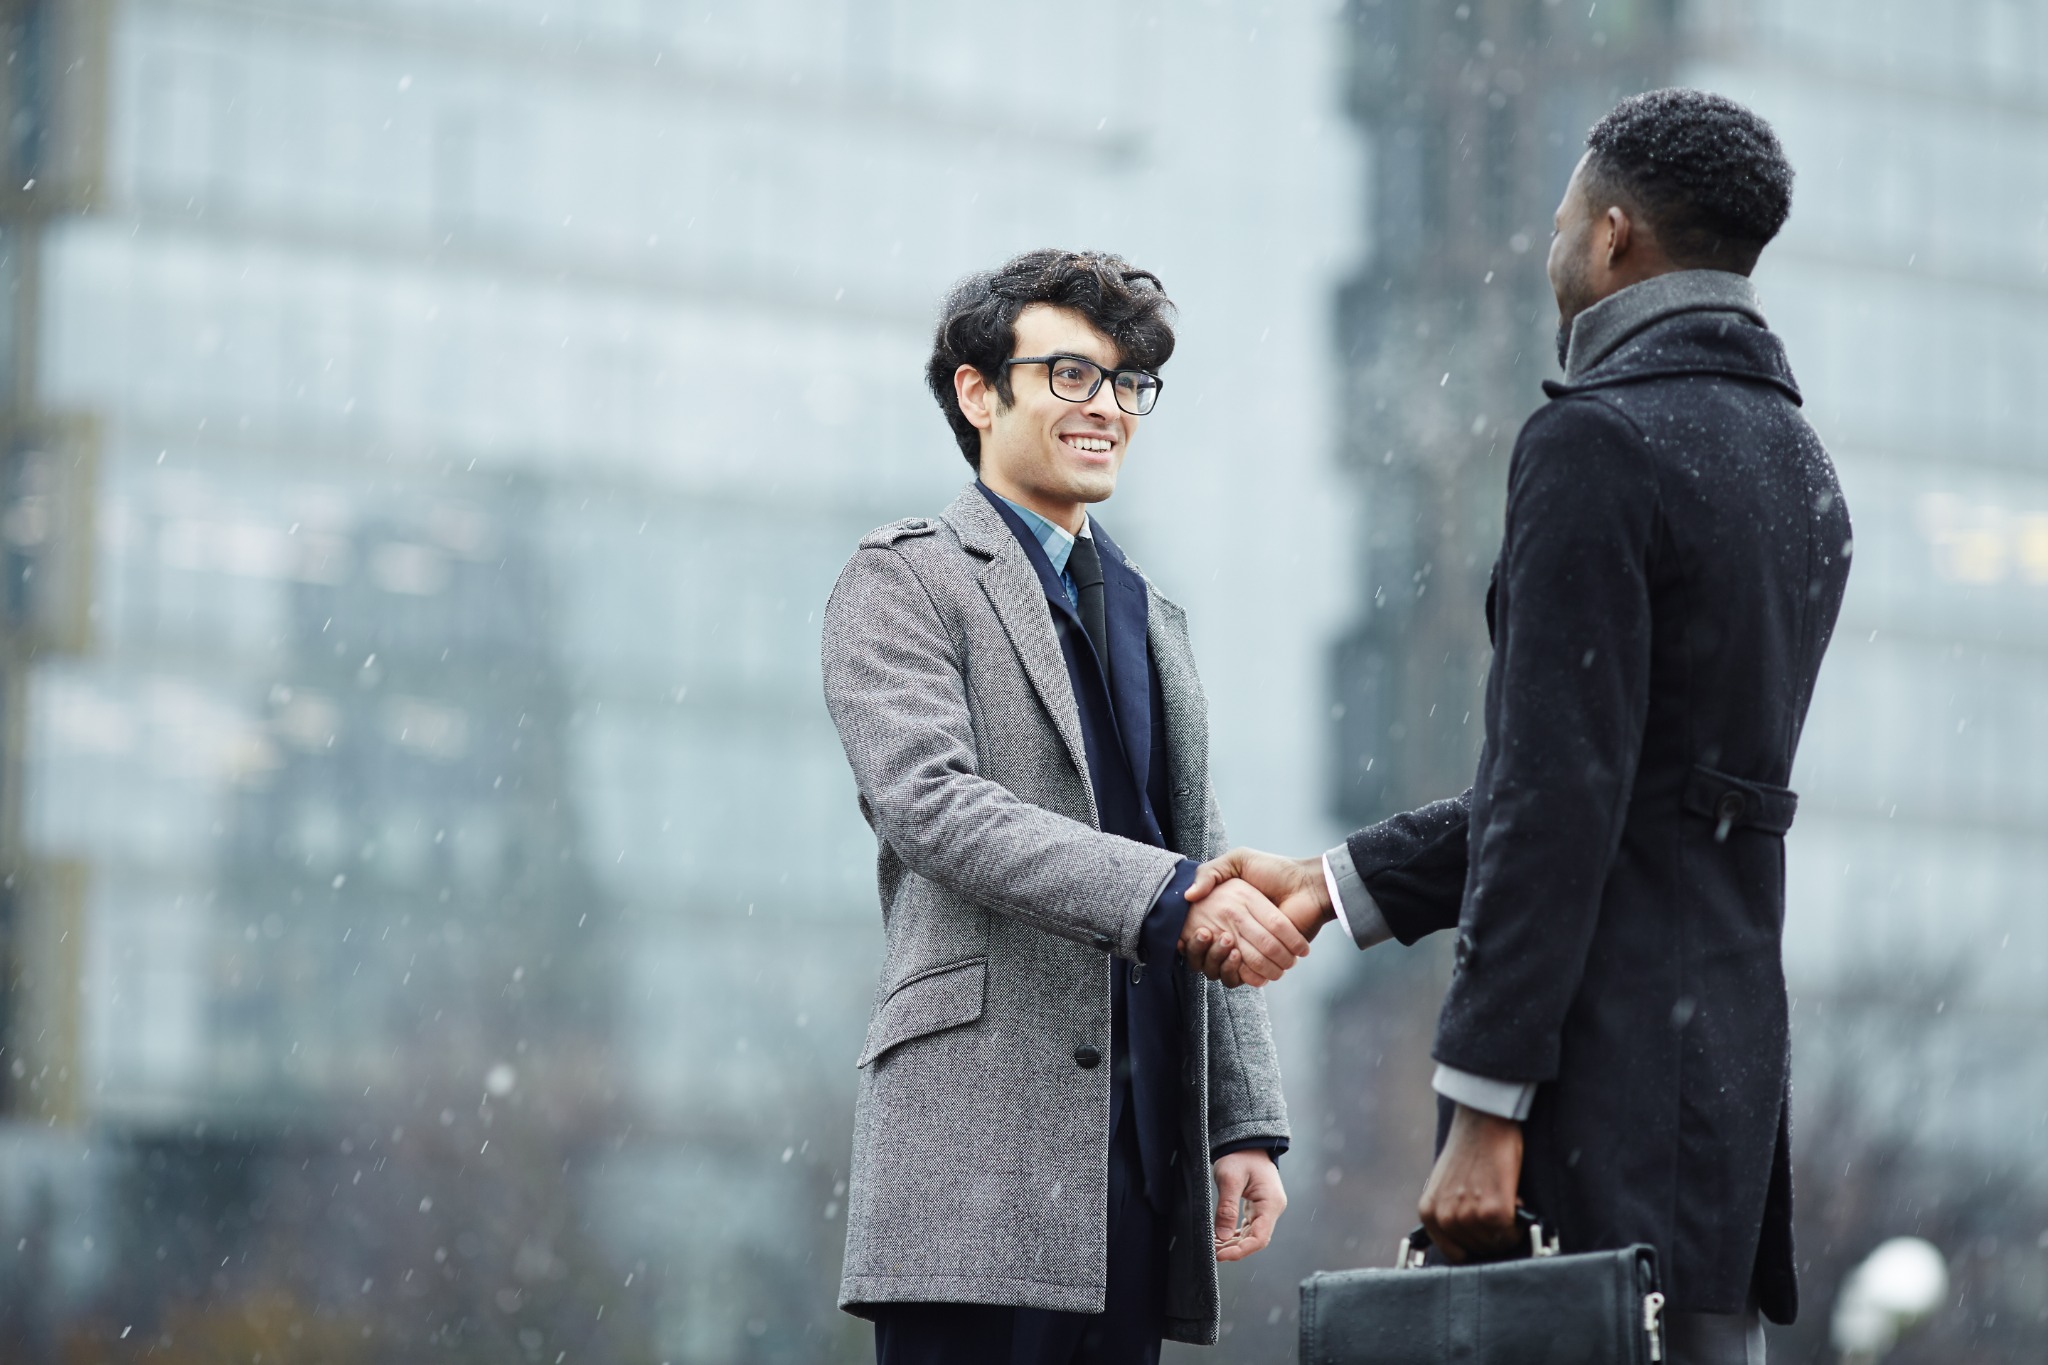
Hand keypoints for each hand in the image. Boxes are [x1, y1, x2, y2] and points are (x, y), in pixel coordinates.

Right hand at [1184, 849, 1333, 984]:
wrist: (1308, 886)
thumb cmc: (1276, 870)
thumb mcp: (1239, 859)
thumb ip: (1211, 872)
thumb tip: (1188, 896)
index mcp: (1228, 912)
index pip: (1202, 934)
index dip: (1193, 937)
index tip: (1194, 928)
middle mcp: (1236, 932)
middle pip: (1211, 954)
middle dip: (1209, 949)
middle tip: (1211, 934)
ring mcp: (1251, 949)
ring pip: (1224, 968)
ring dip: (1220, 961)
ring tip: (1226, 941)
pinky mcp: (1266, 962)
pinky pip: (1244, 977)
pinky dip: (1238, 973)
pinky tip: (1236, 955)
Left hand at [1212, 1149, 1286, 1261]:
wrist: (1246, 1143)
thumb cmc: (1240, 1156)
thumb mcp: (1230, 1179)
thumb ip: (1227, 1208)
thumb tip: (1222, 1236)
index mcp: (1270, 1203)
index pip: (1259, 1238)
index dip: (1240, 1251)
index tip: (1220, 1255)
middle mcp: (1272, 1209)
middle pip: (1256, 1239)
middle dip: (1234, 1249)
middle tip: (1212, 1252)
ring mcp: (1266, 1209)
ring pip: (1252, 1235)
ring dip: (1233, 1243)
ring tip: (1213, 1247)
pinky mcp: (1258, 1207)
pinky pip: (1249, 1227)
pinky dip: (1235, 1235)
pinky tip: (1221, 1238)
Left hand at [1417, 1103, 1523, 1262]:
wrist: (1482, 1120)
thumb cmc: (1468, 1150)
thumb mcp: (1445, 1185)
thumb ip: (1450, 1212)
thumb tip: (1468, 1239)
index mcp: (1428, 1213)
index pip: (1454, 1253)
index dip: (1475, 1245)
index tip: (1486, 1233)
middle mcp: (1445, 1218)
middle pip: (1478, 1250)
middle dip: (1493, 1234)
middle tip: (1498, 1206)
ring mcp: (1468, 1216)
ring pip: (1496, 1244)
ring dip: (1507, 1227)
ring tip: (1504, 1197)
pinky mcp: (1493, 1212)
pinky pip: (1512, 1234)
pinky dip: (1519, 1221)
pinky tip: (1514, 1197)